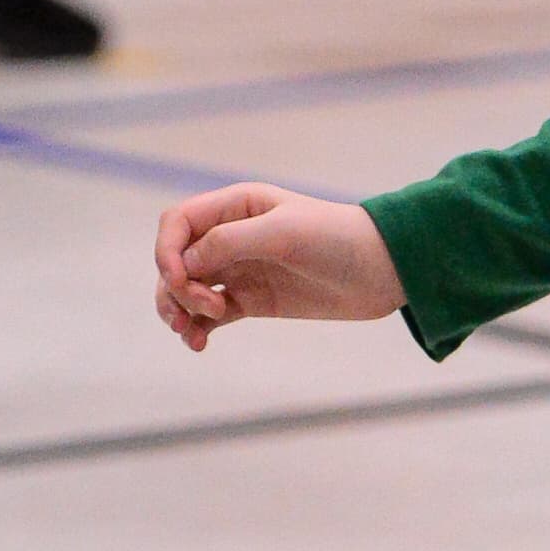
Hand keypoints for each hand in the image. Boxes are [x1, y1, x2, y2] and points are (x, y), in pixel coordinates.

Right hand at [153, 182, 401, 349]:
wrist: (384, 271)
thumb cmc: (337, 238)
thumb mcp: (283, 233)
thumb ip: (230, 242)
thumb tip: (184, 264)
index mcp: (235, 207)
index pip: (177, 223)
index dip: (166, 251)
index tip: (179, 280)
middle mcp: (231, 236)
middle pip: (177, 260)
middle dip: (176, 288)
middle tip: (205, 308)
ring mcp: (240, 269)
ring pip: (188, 290)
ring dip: (178, 311)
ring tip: (191, 334)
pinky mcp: (252, 300)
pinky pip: (209, 315)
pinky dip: (197, 329)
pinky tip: (199, 343)